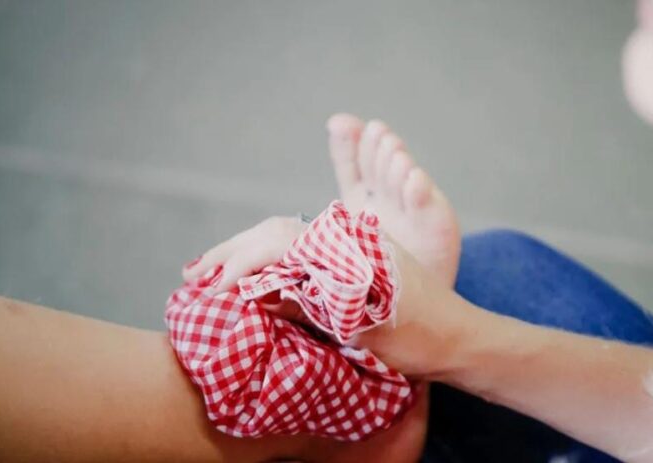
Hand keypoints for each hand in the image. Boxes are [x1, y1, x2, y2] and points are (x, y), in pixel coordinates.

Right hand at [183, 216, 462, 377]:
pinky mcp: (352, 252)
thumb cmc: (417, 337)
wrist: (458, 335)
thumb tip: (259, 294)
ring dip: (246, 249)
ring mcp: (350, 240)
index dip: (242, 263)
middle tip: (194, 275)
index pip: (281, 240)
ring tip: (209, 268)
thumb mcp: (361, 328)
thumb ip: (311, 305)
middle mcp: (347, 235)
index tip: (213, 289)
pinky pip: (302, 243)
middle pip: (276, 229)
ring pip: (285, 232)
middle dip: (233, 251)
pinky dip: (270, 254)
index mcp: (349, 247)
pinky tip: (251, 268)